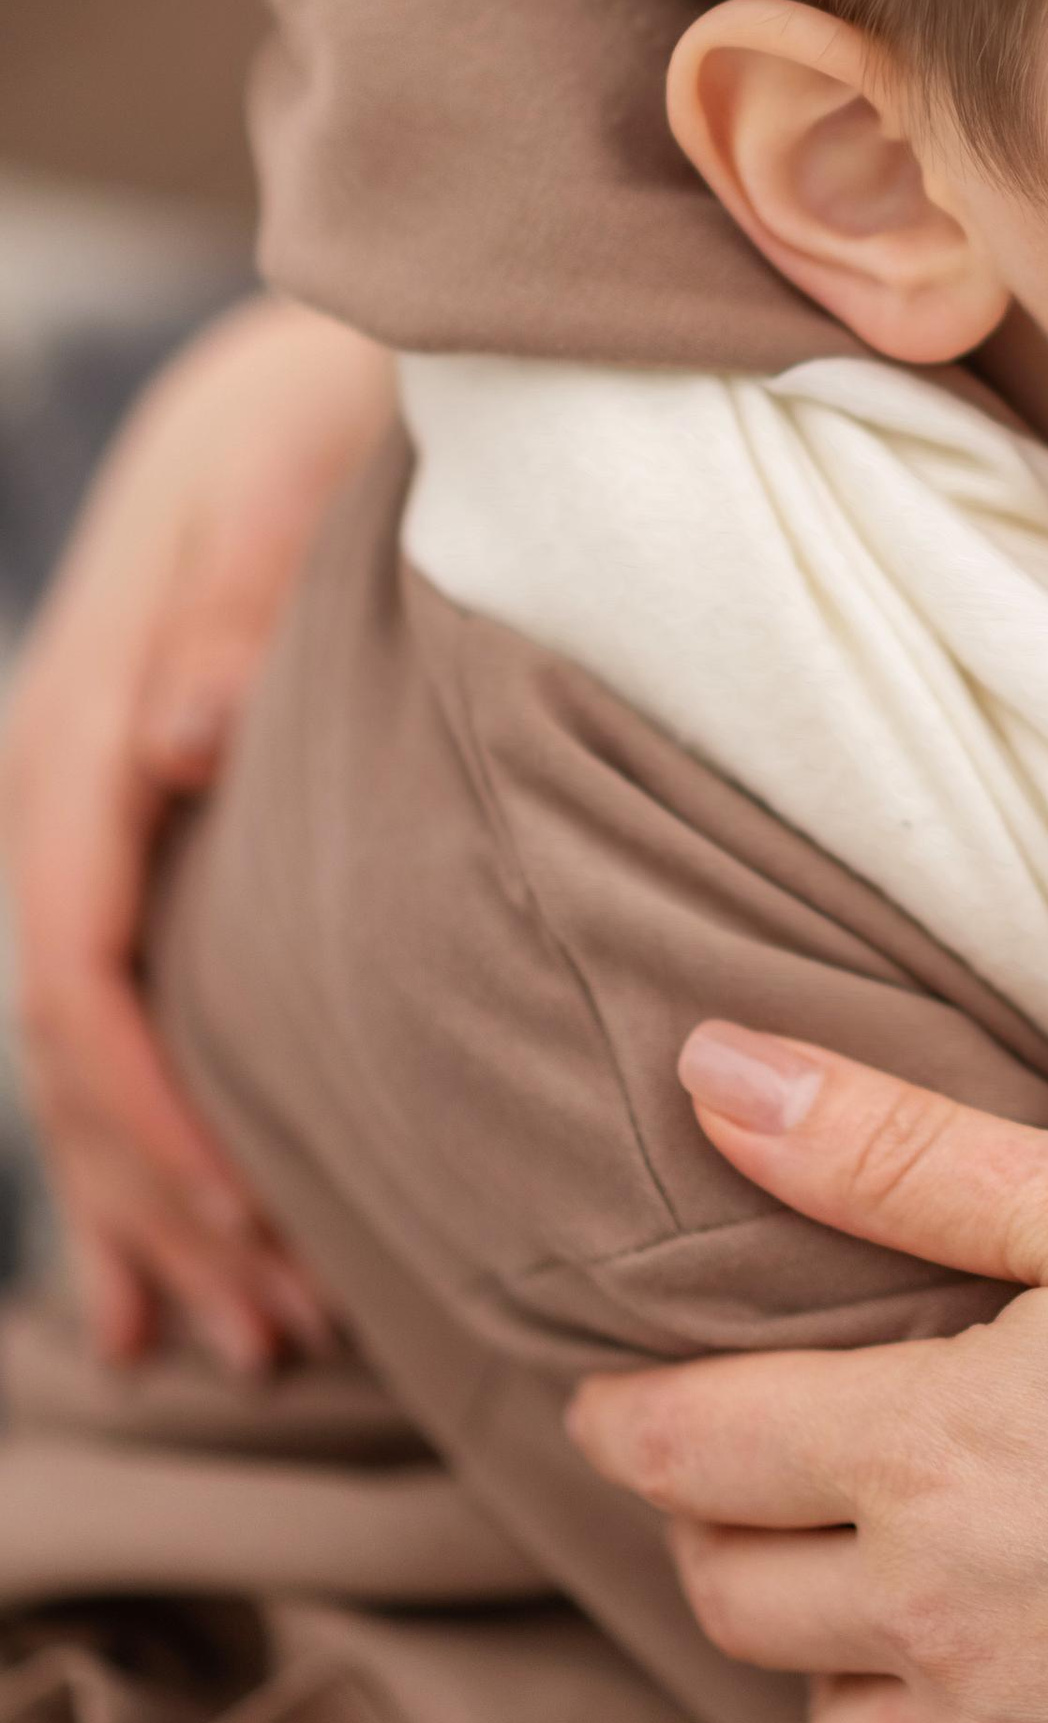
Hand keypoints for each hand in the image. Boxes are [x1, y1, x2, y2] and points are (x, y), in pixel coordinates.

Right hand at [0, 296, 392, 1368]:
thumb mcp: (288, 477)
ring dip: (158, 1209)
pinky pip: (111, 1025)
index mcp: (77, 735)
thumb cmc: (316, 426)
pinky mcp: (133, 851)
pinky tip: (168, 1278)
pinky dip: (140, 1157)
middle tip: (276, 1337)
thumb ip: (239, 606)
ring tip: (250, 1345)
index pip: (81, 966)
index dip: (156, 1110)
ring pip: (89, 1066)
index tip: (252, 1217)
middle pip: (77, 1053)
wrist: (298, 377)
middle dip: (166, 1203)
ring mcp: (84, 835)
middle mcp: (58, 800)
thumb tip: (180, 745)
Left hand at [570, 1026, 1047, 1722]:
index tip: (615, 1406)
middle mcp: (935, 1625)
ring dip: (845, 1653)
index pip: (689, 1447)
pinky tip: (1028, 1705)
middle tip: (781, 1478)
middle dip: (727, 1527)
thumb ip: (899, 1152)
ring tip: (920, 1584)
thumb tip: (711, 1072)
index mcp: (928, 1452)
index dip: (633, 1418)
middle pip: (733, 1596)